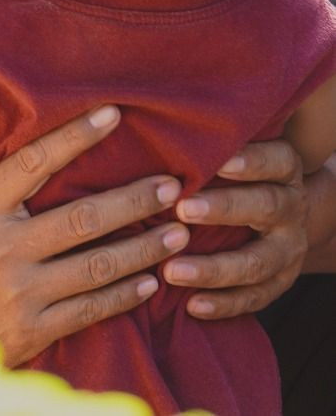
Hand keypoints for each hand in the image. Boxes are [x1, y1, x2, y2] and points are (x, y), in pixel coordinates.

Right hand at [0, 106, 189, 366]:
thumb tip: (44, 160)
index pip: (32, 163)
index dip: (75, 137)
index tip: (113, 115)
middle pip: (81, 216)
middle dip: (134, 199)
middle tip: (172, 185)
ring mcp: (18, 291)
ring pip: (97, 264)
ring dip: (144, 248)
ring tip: (178, 233)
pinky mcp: (32, 330)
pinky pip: (92, 308)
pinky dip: (125, 295)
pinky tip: (150, 282)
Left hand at [163, 140, 308, 318]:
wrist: (274, 220)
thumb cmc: (227, 178)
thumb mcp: (227, 156)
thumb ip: (199, 145)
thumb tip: (135, 118)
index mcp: (281, 170)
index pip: (275, 160)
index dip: (251, 161)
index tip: (217, 162)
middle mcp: (289, 208)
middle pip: (266, 207)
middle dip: (224, 209)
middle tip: (182, 210)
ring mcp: (286, 250)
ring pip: (257, 262)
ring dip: (214, 268)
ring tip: (172, 271)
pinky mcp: (276, 284)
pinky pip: (253, 299)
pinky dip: (223, 305)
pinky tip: (191, 306)